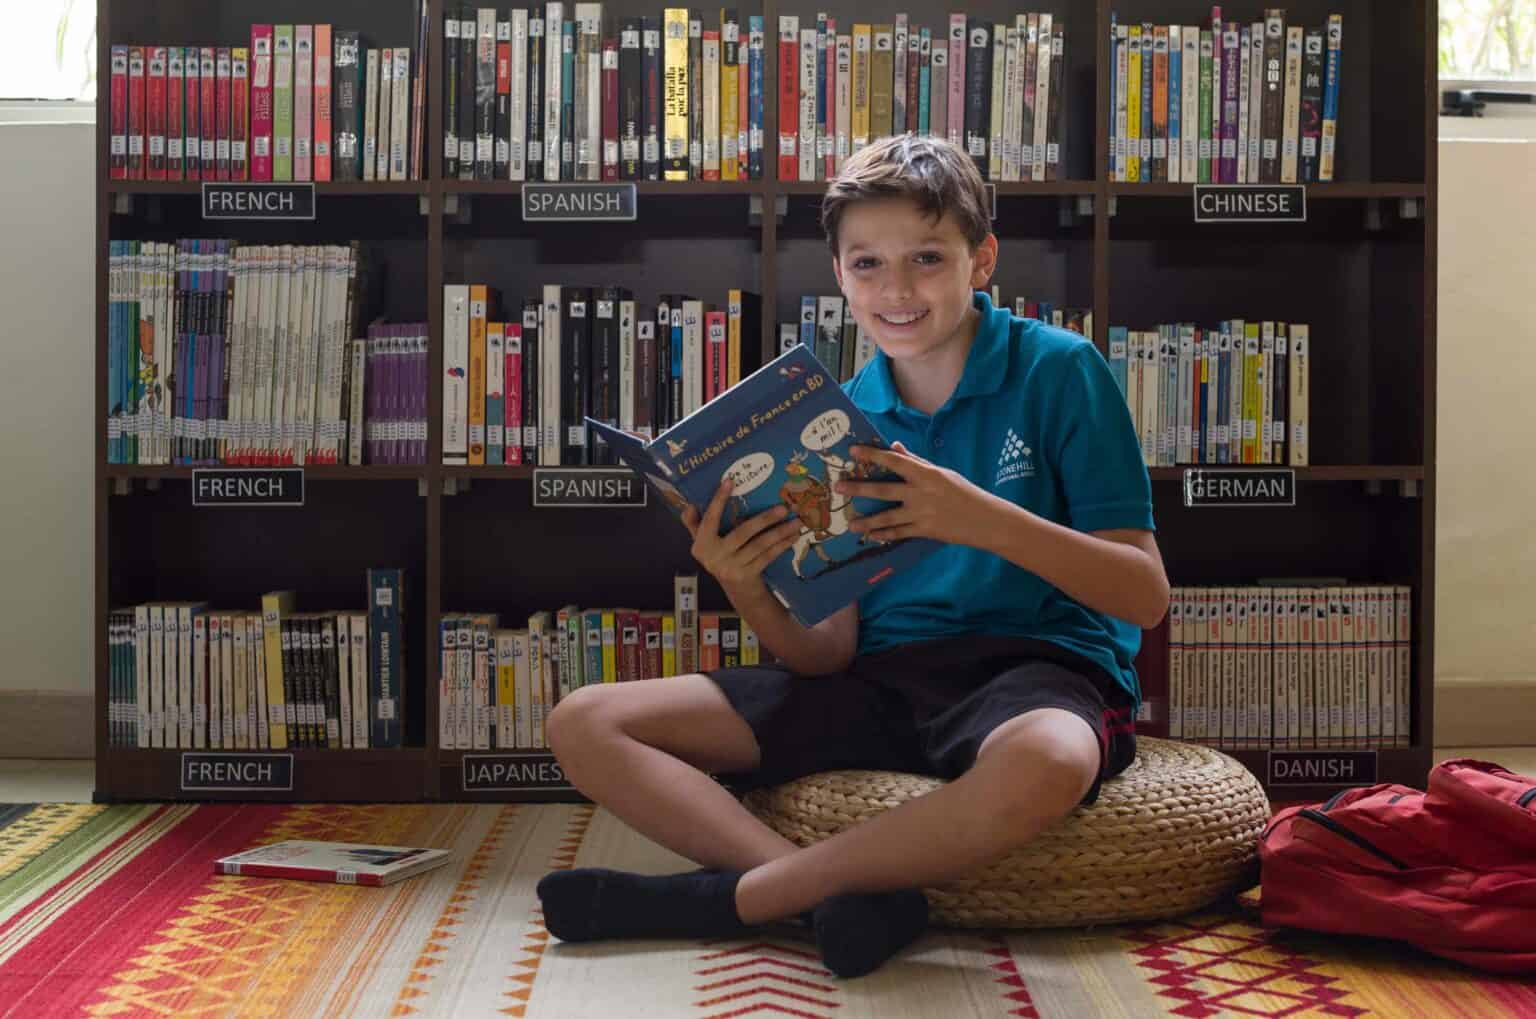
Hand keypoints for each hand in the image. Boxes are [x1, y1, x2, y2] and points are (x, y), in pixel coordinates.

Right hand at [681, 477, 805, 589]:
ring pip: (759, 545)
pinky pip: (768, 556)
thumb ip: (694, 524)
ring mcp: (732, 567)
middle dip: (765, 519)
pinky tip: (794, 536)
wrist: (736, 589)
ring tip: (796, 521)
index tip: (729, 481)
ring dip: (780, 532)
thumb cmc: (720, 557)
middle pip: (742, 532)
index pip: (710, 519)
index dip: (718, 500)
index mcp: (702, 544)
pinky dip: (782, 545)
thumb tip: (689, 505)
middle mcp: (715, 557)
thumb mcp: (703, 542)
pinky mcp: (748, 575)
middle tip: (784, 507)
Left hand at [836, 441, 996, 545]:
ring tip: (850, 524)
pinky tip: (871, 536)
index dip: (872, 455)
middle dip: (857, 488)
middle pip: (882, 489)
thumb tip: (894, 446)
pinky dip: (884, 535)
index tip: (853, 451)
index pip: (893, 460)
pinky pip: (898, 533)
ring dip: (866, 521)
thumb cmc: (962, 491)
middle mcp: (920, 492)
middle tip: (837, 487)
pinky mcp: (924, 531)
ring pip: (886, 517)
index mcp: (925, 474)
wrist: (984, 519)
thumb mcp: (941, 472)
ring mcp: (921, 513)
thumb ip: (916, 461)